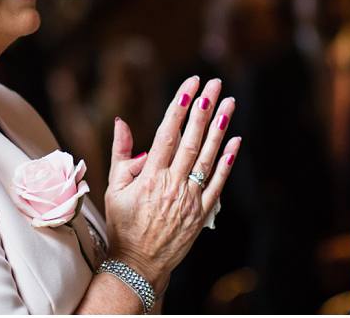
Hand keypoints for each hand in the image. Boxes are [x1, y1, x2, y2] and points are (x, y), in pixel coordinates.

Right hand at [102, 76, 241, 290]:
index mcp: (149, 177)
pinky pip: (218, 183)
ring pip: (207, 157)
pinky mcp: (201, 212)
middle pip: (191, 140)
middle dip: (204, 109)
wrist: (138, 263)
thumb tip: (121, 122)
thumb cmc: (123, 224)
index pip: (167, 133)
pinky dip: (227, 161)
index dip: (179, 107)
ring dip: (220, 128)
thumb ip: (120, 153)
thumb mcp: (114, 188)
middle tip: (215, 85)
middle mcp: (172, 185)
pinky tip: (235, 141)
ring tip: (229, 103)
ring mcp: (189, 199)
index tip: (190, 85)